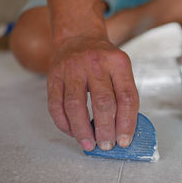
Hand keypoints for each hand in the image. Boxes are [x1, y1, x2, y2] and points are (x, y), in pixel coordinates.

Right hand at [47, 36, 138, 150]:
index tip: (125, 140)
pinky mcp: (54, 75)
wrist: (79, 37)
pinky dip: (64, 123)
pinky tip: (72, 132)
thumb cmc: (103, 59)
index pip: (127, 97)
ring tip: (89, 144)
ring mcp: (72, 69)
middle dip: (106, 130)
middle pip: (103, 103)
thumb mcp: (121, 69)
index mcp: (118, 63)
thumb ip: (123, 95)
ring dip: (82, 130)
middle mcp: (96, 64)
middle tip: (107, 145)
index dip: (127, 123)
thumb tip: (123, 130)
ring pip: (76, 105)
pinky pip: (56, 104)